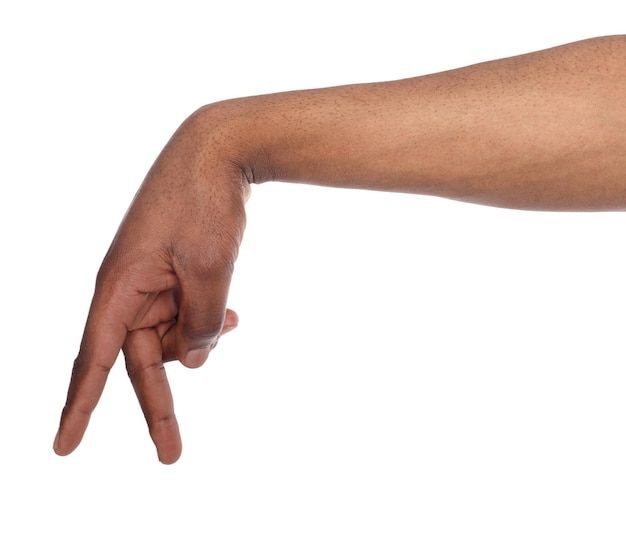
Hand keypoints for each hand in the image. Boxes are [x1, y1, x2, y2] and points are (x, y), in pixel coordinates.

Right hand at [53, 107, 249, 462]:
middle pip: (139, 360)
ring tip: (230, 314)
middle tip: (171, 456)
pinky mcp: (171, 273)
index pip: (94, 360)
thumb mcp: (208, 272)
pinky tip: (232, 315)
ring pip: (170, 336)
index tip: (63, 447)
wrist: (218, 151)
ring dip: (199, 338)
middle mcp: (127, 290)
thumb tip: (195, 362)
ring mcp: (150, 281)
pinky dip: (206, 320)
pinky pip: (184, 313)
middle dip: (161, 404)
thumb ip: (199, 326)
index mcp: (119, 289)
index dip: (79, 406)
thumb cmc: (204, 206)